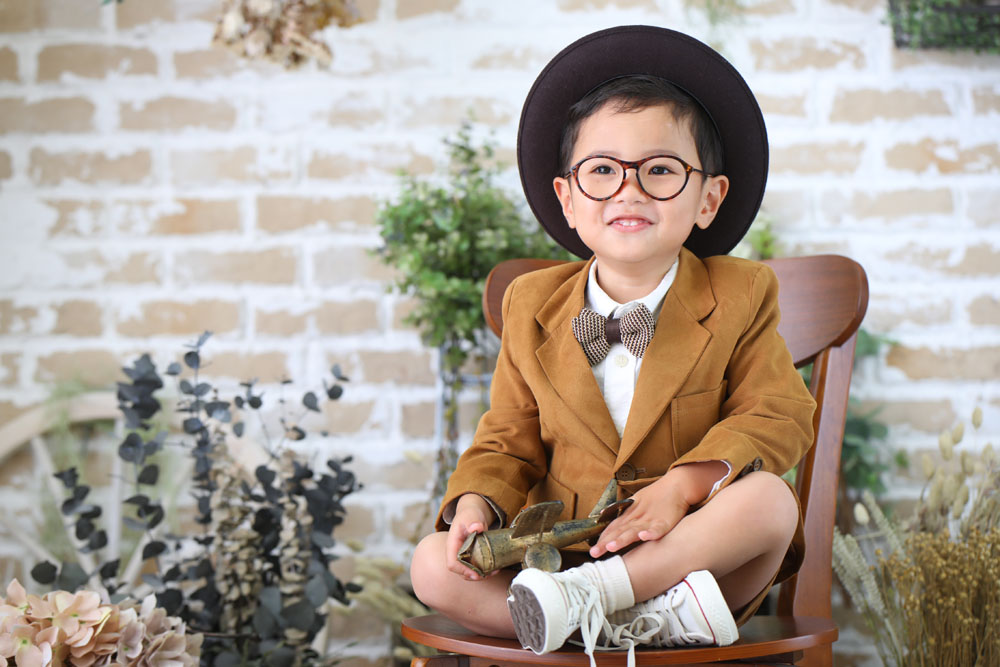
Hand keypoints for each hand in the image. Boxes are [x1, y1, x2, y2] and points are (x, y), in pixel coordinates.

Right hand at [446, 493, 495, 580]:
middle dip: (474, 575)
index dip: (462, 571)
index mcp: (452, 544)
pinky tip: (494, 568)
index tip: (475, 573)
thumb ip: (472, 521)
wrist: (472, 513)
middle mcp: (456, 552)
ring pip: (468, 571)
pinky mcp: (470, 557)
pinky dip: (484, 570)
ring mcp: (463, 556)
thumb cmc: (469, 514)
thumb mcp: (470, 515)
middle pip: (460, 571)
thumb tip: (475, 527)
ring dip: (480, 574)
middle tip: (488, 574)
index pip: (452, 563)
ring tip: (494, 571)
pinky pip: (475, 567)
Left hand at [590, 461, 728, 557]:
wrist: (676, 485)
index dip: (602, 538)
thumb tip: (602, 514)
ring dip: (623, 538)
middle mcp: (637, 517)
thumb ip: (621, 513)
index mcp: (630, 515)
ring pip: (634, 530)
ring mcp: (650, 519)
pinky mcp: (665, 521)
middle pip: (619, 531)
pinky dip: (650, 532)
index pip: (613, 528)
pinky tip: (644, 537)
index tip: (592, 551)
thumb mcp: (635, 503)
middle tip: (594, 552)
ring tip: (612, 546)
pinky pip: (657, 528)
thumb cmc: (656, 496)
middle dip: (606, 542)